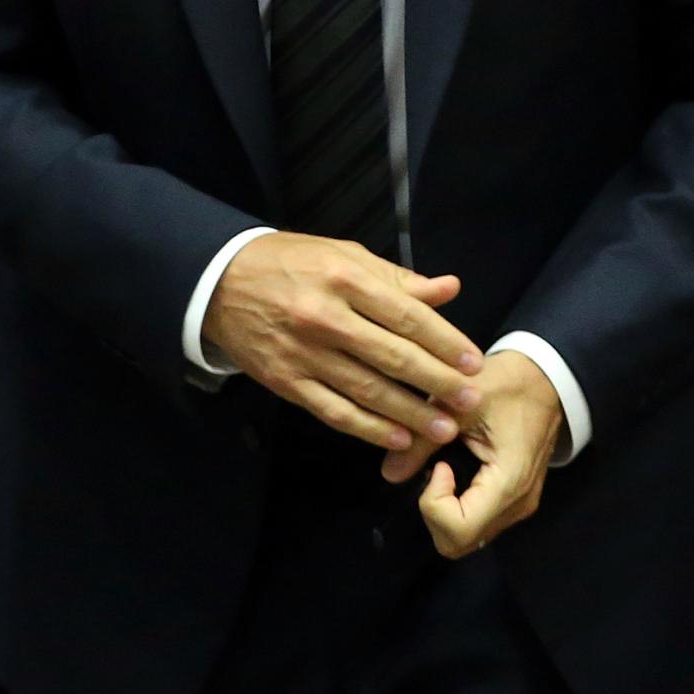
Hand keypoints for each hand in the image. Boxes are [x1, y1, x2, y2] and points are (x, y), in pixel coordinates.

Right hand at [202, 232, 483, 455]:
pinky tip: (396, 438)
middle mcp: (325, 317)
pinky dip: (367, 428)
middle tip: (470, 402)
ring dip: (410, 413)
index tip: (472, 362)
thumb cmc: (292, 263)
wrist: (220, 282)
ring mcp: (303, 353)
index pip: (407, 315)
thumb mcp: (344, 255)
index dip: (445, 342)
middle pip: (393, 357)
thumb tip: (449, 289)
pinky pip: (333, 411)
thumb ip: (397, 279)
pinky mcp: (285, 382)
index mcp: (345, 278)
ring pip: (367, 390)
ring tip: (444, 429)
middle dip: (437, 383)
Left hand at [399, 351, 564, 557]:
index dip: (434, 504)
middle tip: (436, 469)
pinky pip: (478, 523)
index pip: (458, 530)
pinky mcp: (515, 502)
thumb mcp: (460, 403)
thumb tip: (389, 473)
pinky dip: (457, 507)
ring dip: (445, 511)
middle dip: (435, 512)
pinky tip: (456, 471)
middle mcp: (518, 505)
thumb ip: (422, 440)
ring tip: (445, 467)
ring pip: (467, 538)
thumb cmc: (509, 383)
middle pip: (459, 542)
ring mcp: (519, 507)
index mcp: (510, 482)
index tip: (439, 465)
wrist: (547, 377)